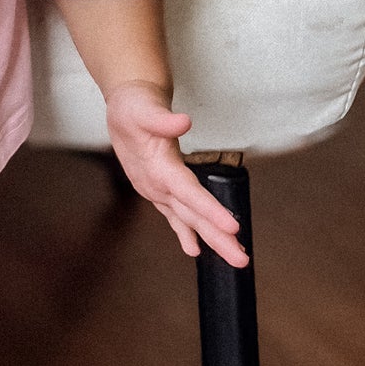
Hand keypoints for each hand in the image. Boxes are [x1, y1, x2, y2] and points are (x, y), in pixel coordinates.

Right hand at [104, 80, 248, 266]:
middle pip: (191, 216)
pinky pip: (175, 216)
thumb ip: (163, 119)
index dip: (209, 210)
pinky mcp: (159, 191)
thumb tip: (183, 122)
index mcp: (157, 168)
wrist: (123, 108)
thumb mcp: (144, 107)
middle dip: (217, 239)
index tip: (232, 227)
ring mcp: (156, 191)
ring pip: (187, 220)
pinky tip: (195, 249)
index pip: (188, 193)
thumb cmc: (134, 106)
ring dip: (210, 240)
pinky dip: (187, 233)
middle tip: (241, 259)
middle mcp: (156, 185)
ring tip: (233, 258)